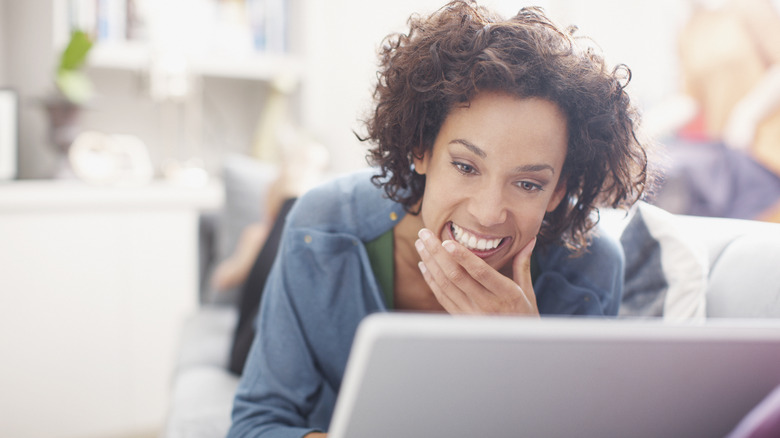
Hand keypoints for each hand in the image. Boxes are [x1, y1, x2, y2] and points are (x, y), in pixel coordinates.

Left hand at [415, 228, 538, 315]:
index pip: (480, 273)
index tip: (447, 241)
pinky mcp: (460, 318)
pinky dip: (431, 279)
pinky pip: (442, 297)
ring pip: (445, 285)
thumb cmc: (524, 315)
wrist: (517, 347)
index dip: (463, 257)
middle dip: (437, 253)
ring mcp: (470, 313)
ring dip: (430, 263)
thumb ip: (523, 264)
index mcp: (505, 294)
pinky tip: (424, 264)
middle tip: (425, 234)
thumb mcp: (527, 291)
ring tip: (421, 244)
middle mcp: (486, 304)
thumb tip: (530, 240)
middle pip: (456, 276)